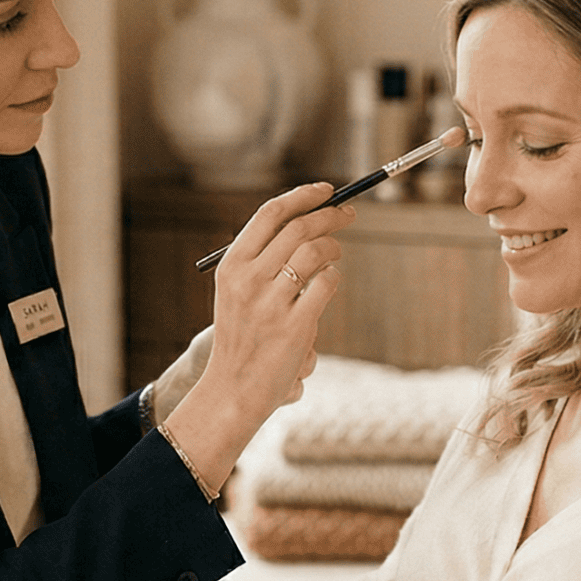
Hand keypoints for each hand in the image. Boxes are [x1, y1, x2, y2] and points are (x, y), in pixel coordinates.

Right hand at [159, 183, 352, 491]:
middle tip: (348, 214)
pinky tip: (330, 283)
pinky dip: (334, 278)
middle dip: (330, 215)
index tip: (326, 190)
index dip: (302, 196)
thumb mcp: (238, 293)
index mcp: (232, 265)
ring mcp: (271, 302)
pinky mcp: (294, 325)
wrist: (232, 390)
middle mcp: (248, 279)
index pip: (270, 214)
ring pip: (316, 253)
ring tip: (335, 253)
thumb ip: (264, 259)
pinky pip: (327, 284)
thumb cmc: (241, 338)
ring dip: (334, 247)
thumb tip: (310, 223)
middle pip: (299, 228)